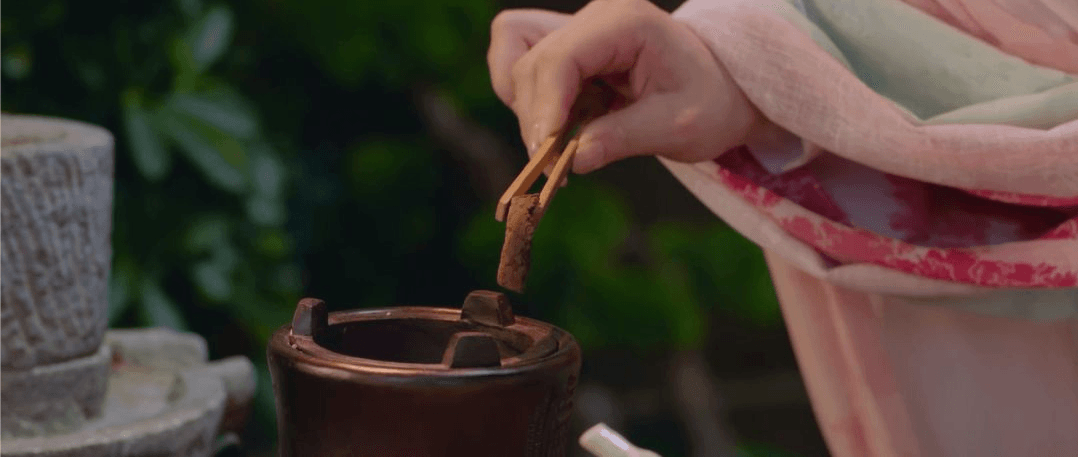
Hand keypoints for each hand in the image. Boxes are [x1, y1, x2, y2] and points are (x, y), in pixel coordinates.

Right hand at [487, 0, 762, 173]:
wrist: (724, 92)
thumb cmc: (711, 104)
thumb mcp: (679, 128)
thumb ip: (623, 139)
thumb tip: (571, 160)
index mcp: (626, 21)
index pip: (561, 57)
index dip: (544, 108)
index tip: (544, 155)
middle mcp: (595, 17)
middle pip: (532, 62)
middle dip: (535, 118)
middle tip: (556, 167)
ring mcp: (578, 28)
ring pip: (514, 55)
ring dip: (524, 105)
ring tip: (556, 145)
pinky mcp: (568, 48)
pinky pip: (518, 58)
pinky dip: (524, 96)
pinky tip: (554, 126)